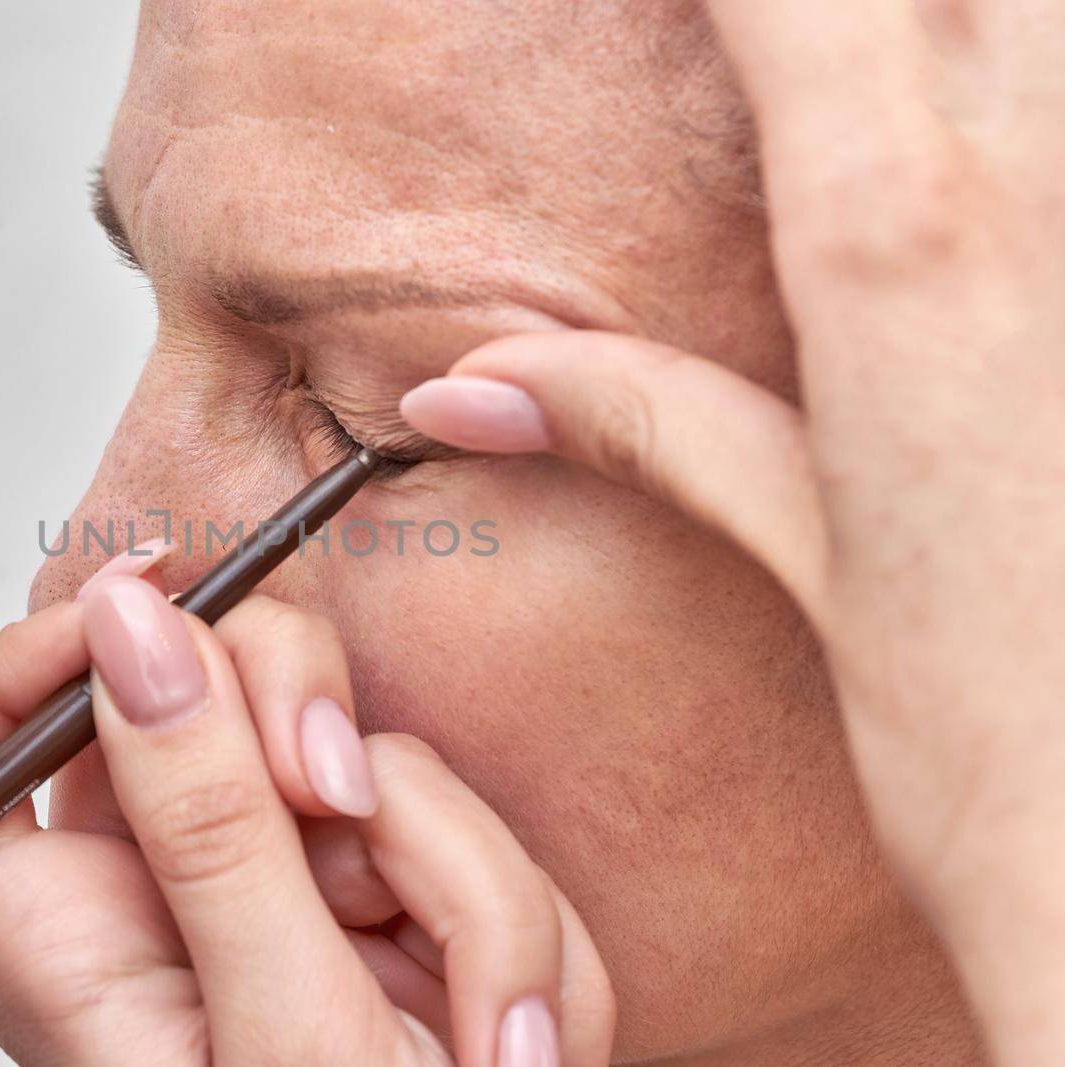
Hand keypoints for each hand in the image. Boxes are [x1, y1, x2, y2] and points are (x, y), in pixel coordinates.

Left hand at [0, 579, 613, 1065]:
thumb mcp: (285, 1034)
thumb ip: (209, 829)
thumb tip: (131, 630)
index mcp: (57, 931)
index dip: (2, 658)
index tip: (139, 638)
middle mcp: (146, 880)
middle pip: (159, 668)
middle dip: (281, 708)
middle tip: (331, 798)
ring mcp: (265, 872)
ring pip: (330, 731)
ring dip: (429, 853)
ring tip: (448, 997)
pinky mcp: (370, 878)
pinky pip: (431, 796)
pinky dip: (489, 900)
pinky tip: (489, 1012)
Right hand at [398, 3, 1064, 1061]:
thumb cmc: (1008, 741)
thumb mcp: (810, 561)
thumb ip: (642, 424)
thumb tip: (467, 390)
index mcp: (895, 243)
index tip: (658, 2)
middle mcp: (1042, 186)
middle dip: (831, 9)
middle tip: (763, 48)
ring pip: (1029, 21)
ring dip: (956, 35)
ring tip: (873, 80)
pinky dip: (1028, 92)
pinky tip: (997, 125)